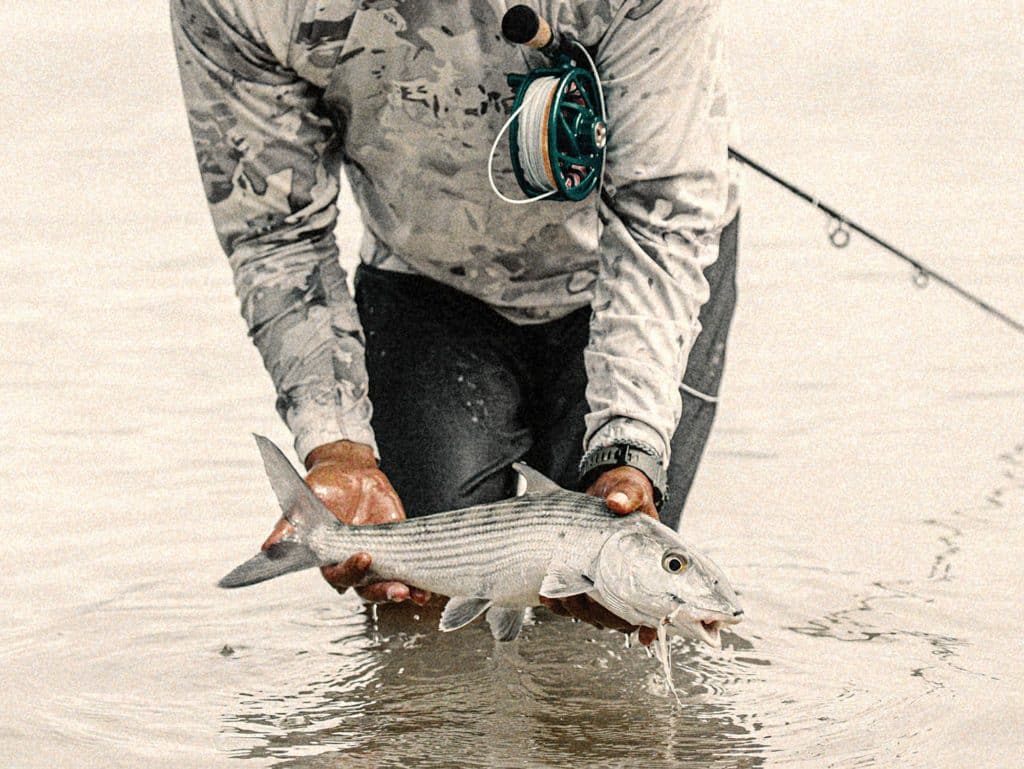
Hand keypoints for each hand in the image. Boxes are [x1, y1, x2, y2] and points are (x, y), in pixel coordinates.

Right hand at [260, 440, 430, 605]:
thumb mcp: (304, 503)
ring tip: (417, 595)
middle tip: (398, 591)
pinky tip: (427, 587)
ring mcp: (377, 557)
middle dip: (382, 592)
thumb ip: (289, 527)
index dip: (351, 571)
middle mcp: (353, 564)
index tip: (363, 557)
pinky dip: (418, 578)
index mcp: (329, 559)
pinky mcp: (396, 546)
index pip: (339, 575)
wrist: (347, 471)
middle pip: (367, 588)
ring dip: (403, 591)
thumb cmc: (321, 489)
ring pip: (388, 583)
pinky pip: (407, 566)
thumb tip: (268, 547)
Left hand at [538, 465, 658, 644]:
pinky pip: (575, 608)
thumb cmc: (626, 495)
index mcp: (654, 565)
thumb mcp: (630, 490)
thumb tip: (617, 502)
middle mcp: (634, 581)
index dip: (652, 624)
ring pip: (598, 616)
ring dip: (576, 609)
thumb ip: (627, 495)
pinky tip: (549, 593)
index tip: (644, 635)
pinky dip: (560, 605)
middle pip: (624, 617)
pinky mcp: (587, 584)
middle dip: (601, 612)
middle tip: (581, 593)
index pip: (660, 603)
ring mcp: (610, 585)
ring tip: (556, 590)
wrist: (605, 496)